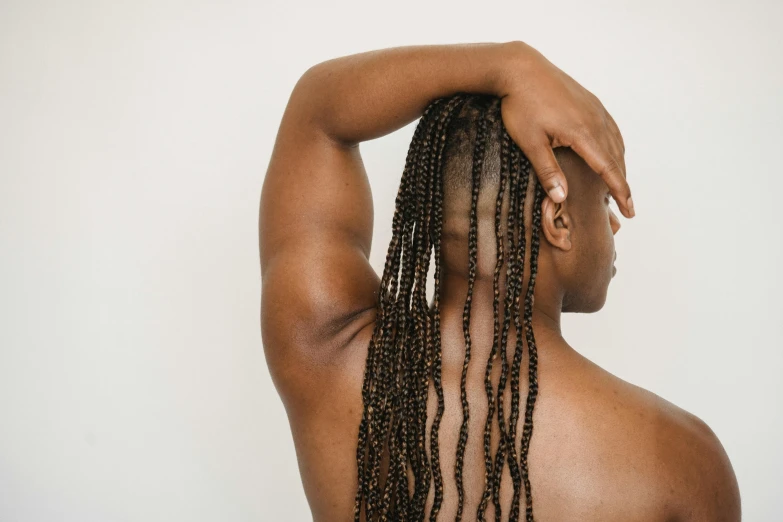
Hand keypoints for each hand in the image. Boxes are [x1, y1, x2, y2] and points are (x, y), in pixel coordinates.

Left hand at [498, 42, 633, 217]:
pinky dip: (615, 145)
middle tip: (627, 207)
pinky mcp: (590, 101)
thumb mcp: (530, 142)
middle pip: (616, 157)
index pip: (608, 169)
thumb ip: (548, 171)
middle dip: (622, 183)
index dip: (620, 191)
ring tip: (619, 185)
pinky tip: (611, 153)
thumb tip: (562, 198)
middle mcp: (595, 119)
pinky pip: (610, 128)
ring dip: (620, 165)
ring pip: (615, 142)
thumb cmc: (521, 105)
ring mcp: (595, 108)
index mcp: (583, 132)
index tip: (629, 210)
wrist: (520, 68)